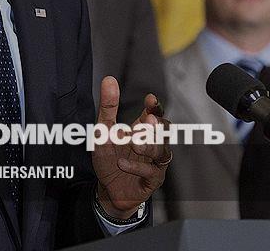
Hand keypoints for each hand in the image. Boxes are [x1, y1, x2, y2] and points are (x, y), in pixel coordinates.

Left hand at [92, 76, 170, 218]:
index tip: (150, 99)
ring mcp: (155, 162)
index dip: (155, 106)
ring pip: (163, 151)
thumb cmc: (109, 159)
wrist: (108, 190)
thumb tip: (108, 79)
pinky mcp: (152, 181)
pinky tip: (122, 163)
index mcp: (143, 129)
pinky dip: (138, 167)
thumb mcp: (103, 131)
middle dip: (158, 124)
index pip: (155, 113)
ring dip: (149, 145)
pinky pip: (152, 172)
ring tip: (134, 143)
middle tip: (147, 120)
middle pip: (166, 130)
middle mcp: (152, 143)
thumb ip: (108, 107)